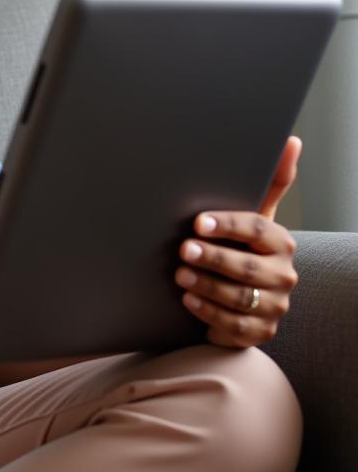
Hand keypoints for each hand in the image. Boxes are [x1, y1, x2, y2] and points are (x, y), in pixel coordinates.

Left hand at [174, 135, 300, 347]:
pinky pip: (235, 326)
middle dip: (212, 258)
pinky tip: (188, 300)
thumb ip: (271, 180)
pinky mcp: (260, 331)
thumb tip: (291, 140)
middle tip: (182, 250)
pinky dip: (209, 313)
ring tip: (180, 275)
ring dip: (206, 285)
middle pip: (246, 267)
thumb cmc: (240, 244)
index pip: (257, 229)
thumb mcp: (251, 213)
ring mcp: (274, 306)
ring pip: (239, 298)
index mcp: (280, 242)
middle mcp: (283, 274)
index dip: (227, 225)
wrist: (235, 293)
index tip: (197, 223)